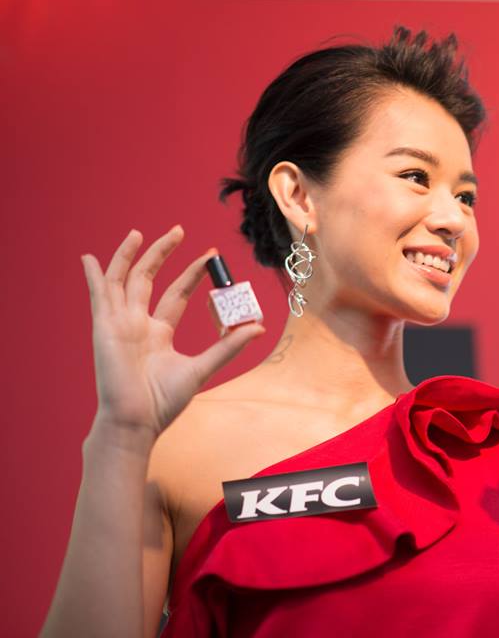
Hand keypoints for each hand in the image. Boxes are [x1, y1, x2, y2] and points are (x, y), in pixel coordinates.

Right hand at [81, 226, 264, 445]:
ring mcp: (119, 324)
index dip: (192, 273)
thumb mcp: (203, 367)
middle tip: (179, 230)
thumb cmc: (164, 401)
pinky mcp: (104, 327)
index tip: (211, 256)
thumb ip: (229, 346)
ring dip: (129, 256)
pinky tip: (89, 258)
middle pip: (149, 280)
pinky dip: (94, 276)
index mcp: (159, 334)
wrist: (137, 419)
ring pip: (123, 281)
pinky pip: (99, 296)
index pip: (176, 294)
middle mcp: (138, 325)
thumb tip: (258, 327)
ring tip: (139, 232)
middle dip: (163, 254)